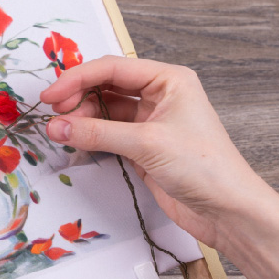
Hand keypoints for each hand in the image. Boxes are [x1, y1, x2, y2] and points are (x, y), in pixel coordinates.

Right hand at [41, 56, 278, 278]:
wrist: (228, 210)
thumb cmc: (204, 167)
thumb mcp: (146, 144)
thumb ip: (97, 133)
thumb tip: (56, 126)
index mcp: (169, 79)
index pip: (113, 69)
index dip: (77, 79)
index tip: (50, 96)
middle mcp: (160, 95)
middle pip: (107, 86)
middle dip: (78, 98)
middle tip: (54, 116)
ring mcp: (151, 122)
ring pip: (105, 111)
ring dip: (82, 119)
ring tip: (61, 132)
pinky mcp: (145, 147)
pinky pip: (109, 134)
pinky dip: (91, 137)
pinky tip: (75, 142)